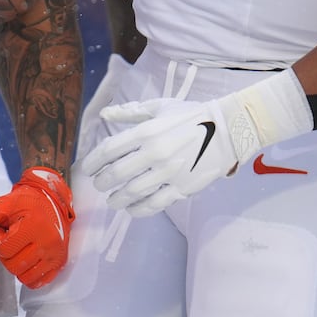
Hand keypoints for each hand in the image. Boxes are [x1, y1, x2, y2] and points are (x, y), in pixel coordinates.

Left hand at [0, 167, 74, 288]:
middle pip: (13, 265)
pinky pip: (37, 282)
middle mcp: (48, 242)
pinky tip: (28, 259)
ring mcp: (55, 254)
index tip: (4, 229)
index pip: (4, 249)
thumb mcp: (2, 205)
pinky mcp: (59, 263)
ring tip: (21, 247)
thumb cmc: (25, 203)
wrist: (51, 201)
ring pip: (24, 277)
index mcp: (33, 226)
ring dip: (16, 265)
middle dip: (6, 254)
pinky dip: (28, 275)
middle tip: (12, 239)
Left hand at [80, 69, 311, 216]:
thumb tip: (103, 114)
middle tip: (99, 184)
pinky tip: (131, 209)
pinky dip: (138, 210)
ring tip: (112, 200)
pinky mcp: (183, 188)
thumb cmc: (191, 115)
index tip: (88, 168)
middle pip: (117, 174)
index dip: (93, 162)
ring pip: (133, 192)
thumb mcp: (159, 107)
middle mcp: (155, 153)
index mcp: (146, 131)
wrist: (229, 129)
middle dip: (102, 182)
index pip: (109, 150)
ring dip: (117, 199)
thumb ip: (129, 112)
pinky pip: (155, 204)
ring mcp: (169, 173)